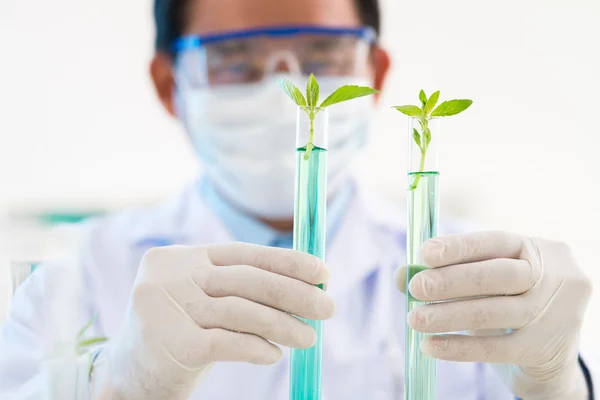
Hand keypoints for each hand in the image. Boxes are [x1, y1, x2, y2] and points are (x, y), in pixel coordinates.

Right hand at [90, 243, 334, 399]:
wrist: (127, 374)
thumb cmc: (178, 330)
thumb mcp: (202, 297)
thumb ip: (240, 286)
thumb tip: (304, 285)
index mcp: (182, 257)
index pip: (243, 253)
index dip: (286, 261)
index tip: (322, 272)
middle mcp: (171, 276)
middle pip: (246, 280)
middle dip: (294, 293)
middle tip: (327, 307)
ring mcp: (167, 308)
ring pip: (241, 311)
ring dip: (283, 325)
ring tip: (308, 337)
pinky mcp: (171, 343)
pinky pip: (227, 343)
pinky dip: (256, 347)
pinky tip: (274, 354)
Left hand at [395, 231, 592, 398]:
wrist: (549, 359)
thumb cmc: (508, 307)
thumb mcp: (484, 285)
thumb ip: (447, 273)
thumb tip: (402, 274)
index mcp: (536, 249)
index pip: (494, 241)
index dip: (458, 247)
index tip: (423, 254)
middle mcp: (552, 276)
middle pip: (496, 275)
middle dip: (450, 281)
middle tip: (416, 288)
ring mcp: (555, 314)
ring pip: (492, 312)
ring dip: (448, 315)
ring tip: (415, 319)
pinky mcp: (545, 349)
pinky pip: (495, 348)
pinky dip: (459, 347)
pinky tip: (431, 346)